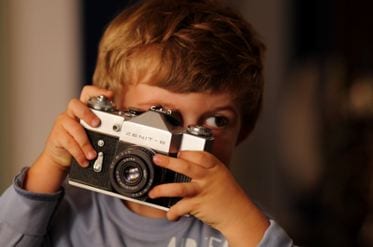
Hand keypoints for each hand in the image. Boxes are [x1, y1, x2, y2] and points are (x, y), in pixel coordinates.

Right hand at [25, 85, 112, 192]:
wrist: (61, 156)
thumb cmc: (79, 141)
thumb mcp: (92, 132)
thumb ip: (102, 128)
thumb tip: (121, 130)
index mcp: (82, 109)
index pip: (87, 93)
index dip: (97, 91)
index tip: (109, 95)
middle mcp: (71, 113)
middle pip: (76, 105)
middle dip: (88, 114)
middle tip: (97, 124)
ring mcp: (63, 123)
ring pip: (74, 127)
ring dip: (85, 143)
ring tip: (92, 154)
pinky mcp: (57, 136)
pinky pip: (68, 142)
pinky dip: (78, 153)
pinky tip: (84, 160)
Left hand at [149, 151, 268, 246]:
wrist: (239, 214)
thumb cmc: (229, 194)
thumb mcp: (221, 175)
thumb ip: (206, 168)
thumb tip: (186, 160)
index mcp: (214, 167)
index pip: (199, 155)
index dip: (187, 152)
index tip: (177, 151)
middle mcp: (208, 177)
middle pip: (186, 167)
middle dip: (169, 162)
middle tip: (157, 159)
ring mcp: (202, 191)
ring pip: (179, 188)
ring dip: (163, 190)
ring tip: (153, 192)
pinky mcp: (198, 205)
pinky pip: (181, 207)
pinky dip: (173, 212)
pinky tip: (170, 214)